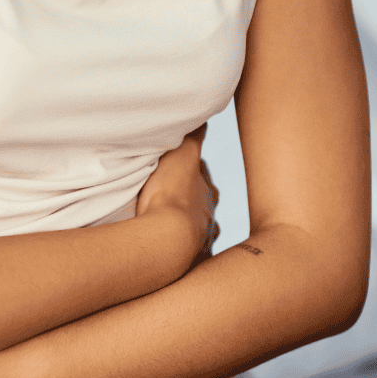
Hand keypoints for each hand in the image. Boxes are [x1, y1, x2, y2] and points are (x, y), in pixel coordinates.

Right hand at [136, 123, 220, 265]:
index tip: (185, 172)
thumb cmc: (171, 197)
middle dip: (195, 206)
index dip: (193, 175)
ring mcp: (201, 244)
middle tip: (179, 205)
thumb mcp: (182, 154)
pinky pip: (186, 261)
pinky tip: (171, 261)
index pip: (203, 179)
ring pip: (199, 236)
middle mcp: (210, 219)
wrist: (166, 243)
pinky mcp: (189, 267)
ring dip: (189, 234)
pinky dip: (180, 258)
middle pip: (205, 209)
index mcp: (208, 193)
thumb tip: (204, 111)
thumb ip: (192, 135)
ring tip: (172, 235)